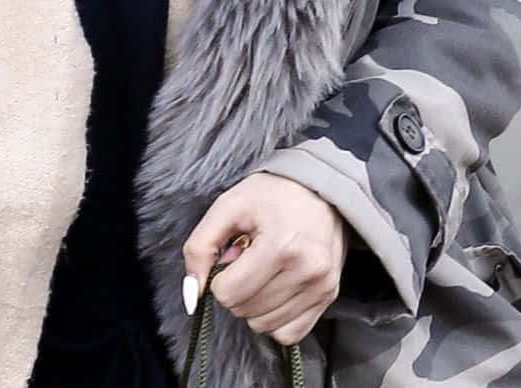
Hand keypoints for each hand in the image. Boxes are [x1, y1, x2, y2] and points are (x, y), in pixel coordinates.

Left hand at [181, 173, 347, 345]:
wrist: (319, 187)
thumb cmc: (273, 194)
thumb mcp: (228, 206)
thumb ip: (200, 247)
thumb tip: (191, 293)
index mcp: (280, 245)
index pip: (229, 293)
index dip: (220, 276)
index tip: (232, 255)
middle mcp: (306, 270)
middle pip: (245, 311)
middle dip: (237, 288)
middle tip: (249, 259)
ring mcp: (321, 286)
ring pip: (265, 326)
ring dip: (254, 304)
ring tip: (264, 270)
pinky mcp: (329, 296)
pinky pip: (290, 333)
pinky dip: (275, 318)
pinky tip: (276, 289)